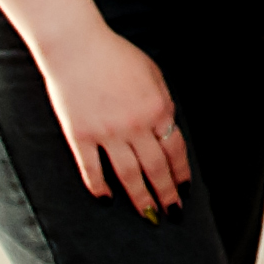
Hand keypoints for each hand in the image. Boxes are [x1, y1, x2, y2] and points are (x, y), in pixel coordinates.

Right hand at [42, 22, 188, 214]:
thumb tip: (169, 129)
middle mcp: (136, 125)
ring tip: (148, 216)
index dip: (181, 173)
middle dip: (167, 194)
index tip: (185, 189)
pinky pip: (92, 169)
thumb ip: (163, 104)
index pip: (175, 150)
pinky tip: (106, 199)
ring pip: (128, 175)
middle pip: (156, 168)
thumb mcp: (153, 74)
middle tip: (172, 214)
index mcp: (159, 109)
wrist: (78, 46)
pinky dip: (100, 186)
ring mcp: (107, 133)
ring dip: (140, 198)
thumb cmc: (117, 56)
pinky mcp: (81, 136)